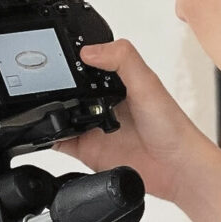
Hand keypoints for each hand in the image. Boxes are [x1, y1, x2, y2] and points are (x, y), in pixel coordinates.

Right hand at [53, 38, 210, 202]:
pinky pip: (58, 142)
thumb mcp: (148, 84)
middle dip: (53, 86)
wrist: (177, 169)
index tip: (54, 51)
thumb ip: (123, 59)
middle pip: (66, 89)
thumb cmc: (172, 127)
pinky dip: (47, 137)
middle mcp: (102, 102)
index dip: (69, 57)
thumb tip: (90, 51)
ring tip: (43, 106)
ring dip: (47, 111)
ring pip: (58, 114)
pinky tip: (46, 132)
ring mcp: (92, 126)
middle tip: (44, 83)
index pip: (85, 63)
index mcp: (116, 79)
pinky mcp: (85, 149)